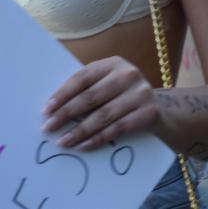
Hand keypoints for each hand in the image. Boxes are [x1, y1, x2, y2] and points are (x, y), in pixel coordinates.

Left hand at [43, 56, 161, 150]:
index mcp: (114, 64)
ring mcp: (141, 93)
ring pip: (103, 115)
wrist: (159, 108)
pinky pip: (117, 128)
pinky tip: (83, 146)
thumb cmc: (122, 97)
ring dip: (79, 131)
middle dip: (66, 114)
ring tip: (62, 141)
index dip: (62, 94)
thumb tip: (53, 112)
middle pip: (91, 96)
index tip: (46, 110)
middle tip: (48, 128)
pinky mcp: (149, 112)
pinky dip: (97, 139)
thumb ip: (86, 91)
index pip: (83, 78)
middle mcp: (129, 74)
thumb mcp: (108, 85)